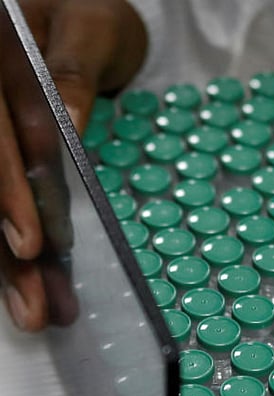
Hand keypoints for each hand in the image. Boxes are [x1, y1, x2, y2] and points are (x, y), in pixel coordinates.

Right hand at [1, 0, 146, 330]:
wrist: (81, 20)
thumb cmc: (88, 19)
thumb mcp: (90, 29)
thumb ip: (73, 71)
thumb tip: (68, 123)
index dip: (7, 191)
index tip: (31, 243)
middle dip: (6, 247)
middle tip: (34, 304)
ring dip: (4, 263)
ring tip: (33, 313)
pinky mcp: (0, 155)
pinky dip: (8, 247)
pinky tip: (25, 286)